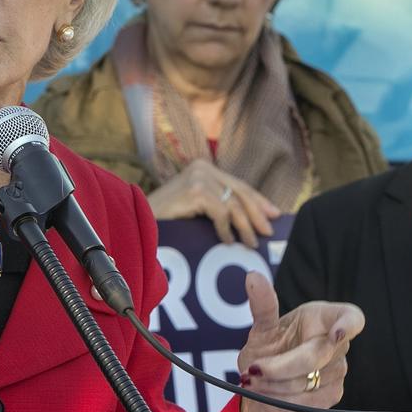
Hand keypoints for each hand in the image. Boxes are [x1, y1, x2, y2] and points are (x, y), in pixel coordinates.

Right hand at [147, 159, 279, 247]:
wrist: (136, 219)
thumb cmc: (165, 218)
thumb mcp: (196, 207)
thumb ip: (218, 205)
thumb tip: (251, 219)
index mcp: (204, 168)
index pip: (238, 185)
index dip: (258, 200)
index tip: (274, 215)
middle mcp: (202, 168)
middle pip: (239, 193)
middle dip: (257, 214)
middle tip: (268, 232)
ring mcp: (198, 177)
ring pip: (233, 204)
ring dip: (244, 227)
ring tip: (249, 244)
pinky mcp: (194, 190)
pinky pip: (220, 212)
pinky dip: (225, 229)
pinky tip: (227, 241)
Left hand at [236, 272, 363, 411]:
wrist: (265, 386)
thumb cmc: (268, 349)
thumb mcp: (262, 327)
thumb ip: (262, 305)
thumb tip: (252, 276)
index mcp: (323, 317)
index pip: (351, 317)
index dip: (348, 325)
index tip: (336, 333)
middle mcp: (336, 343)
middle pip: (316, 356)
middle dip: (279, 367)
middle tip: (252, 370)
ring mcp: (338, 370)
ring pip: (307, 382)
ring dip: (275, 385)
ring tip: (256, 380)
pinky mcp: (332, 395)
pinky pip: (306, 401)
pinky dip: (282, 399)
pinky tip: (270, 393)